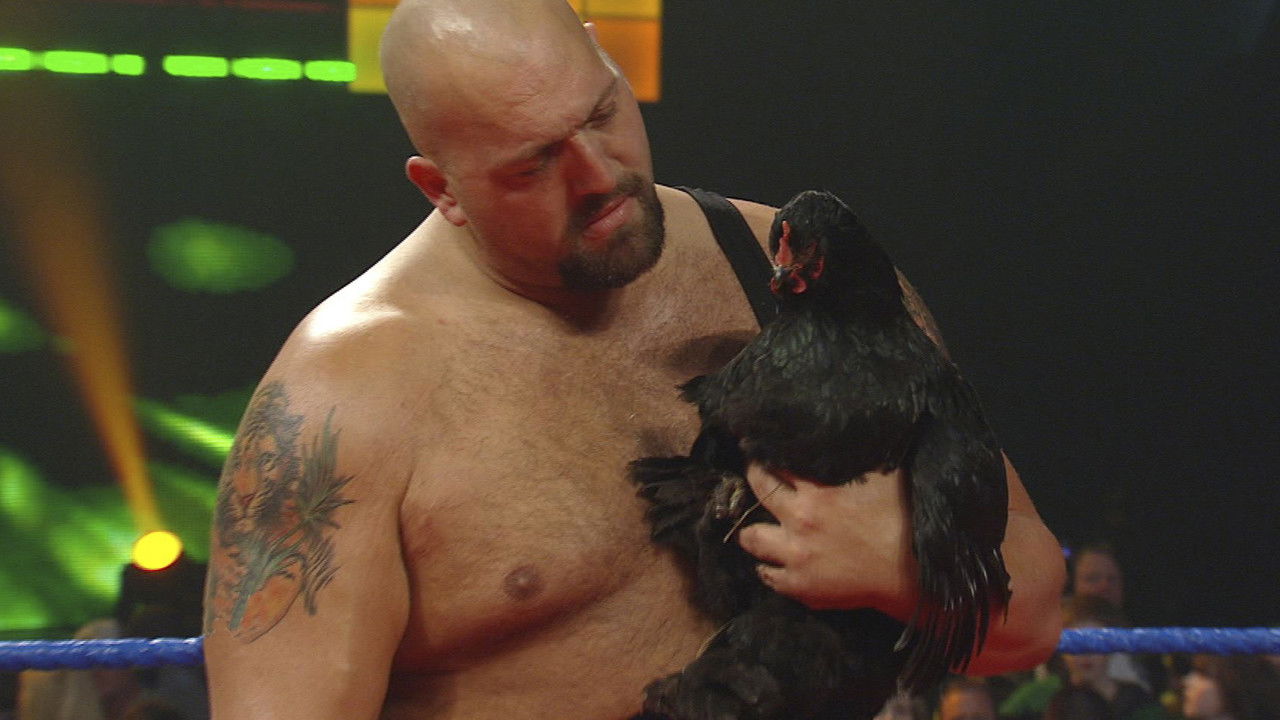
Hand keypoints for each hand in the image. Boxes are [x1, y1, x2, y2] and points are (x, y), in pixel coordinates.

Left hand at [735, 463, 918, 615]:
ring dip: (752, 531)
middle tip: (754, 473)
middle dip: (753, 478)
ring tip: (755, 525)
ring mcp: (796, 556)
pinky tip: (771, 562)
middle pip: (759, 492)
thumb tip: (854, 432)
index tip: (762, 447)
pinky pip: (768, 577)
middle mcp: (799, 520)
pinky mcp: (800, 587)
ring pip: (751, 539)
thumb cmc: (904, 521)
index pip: (777, 463)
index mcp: (818, 491)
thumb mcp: (887, 476)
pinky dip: (767, 568)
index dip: (768, 453)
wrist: (914, 574)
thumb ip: (863, 456)